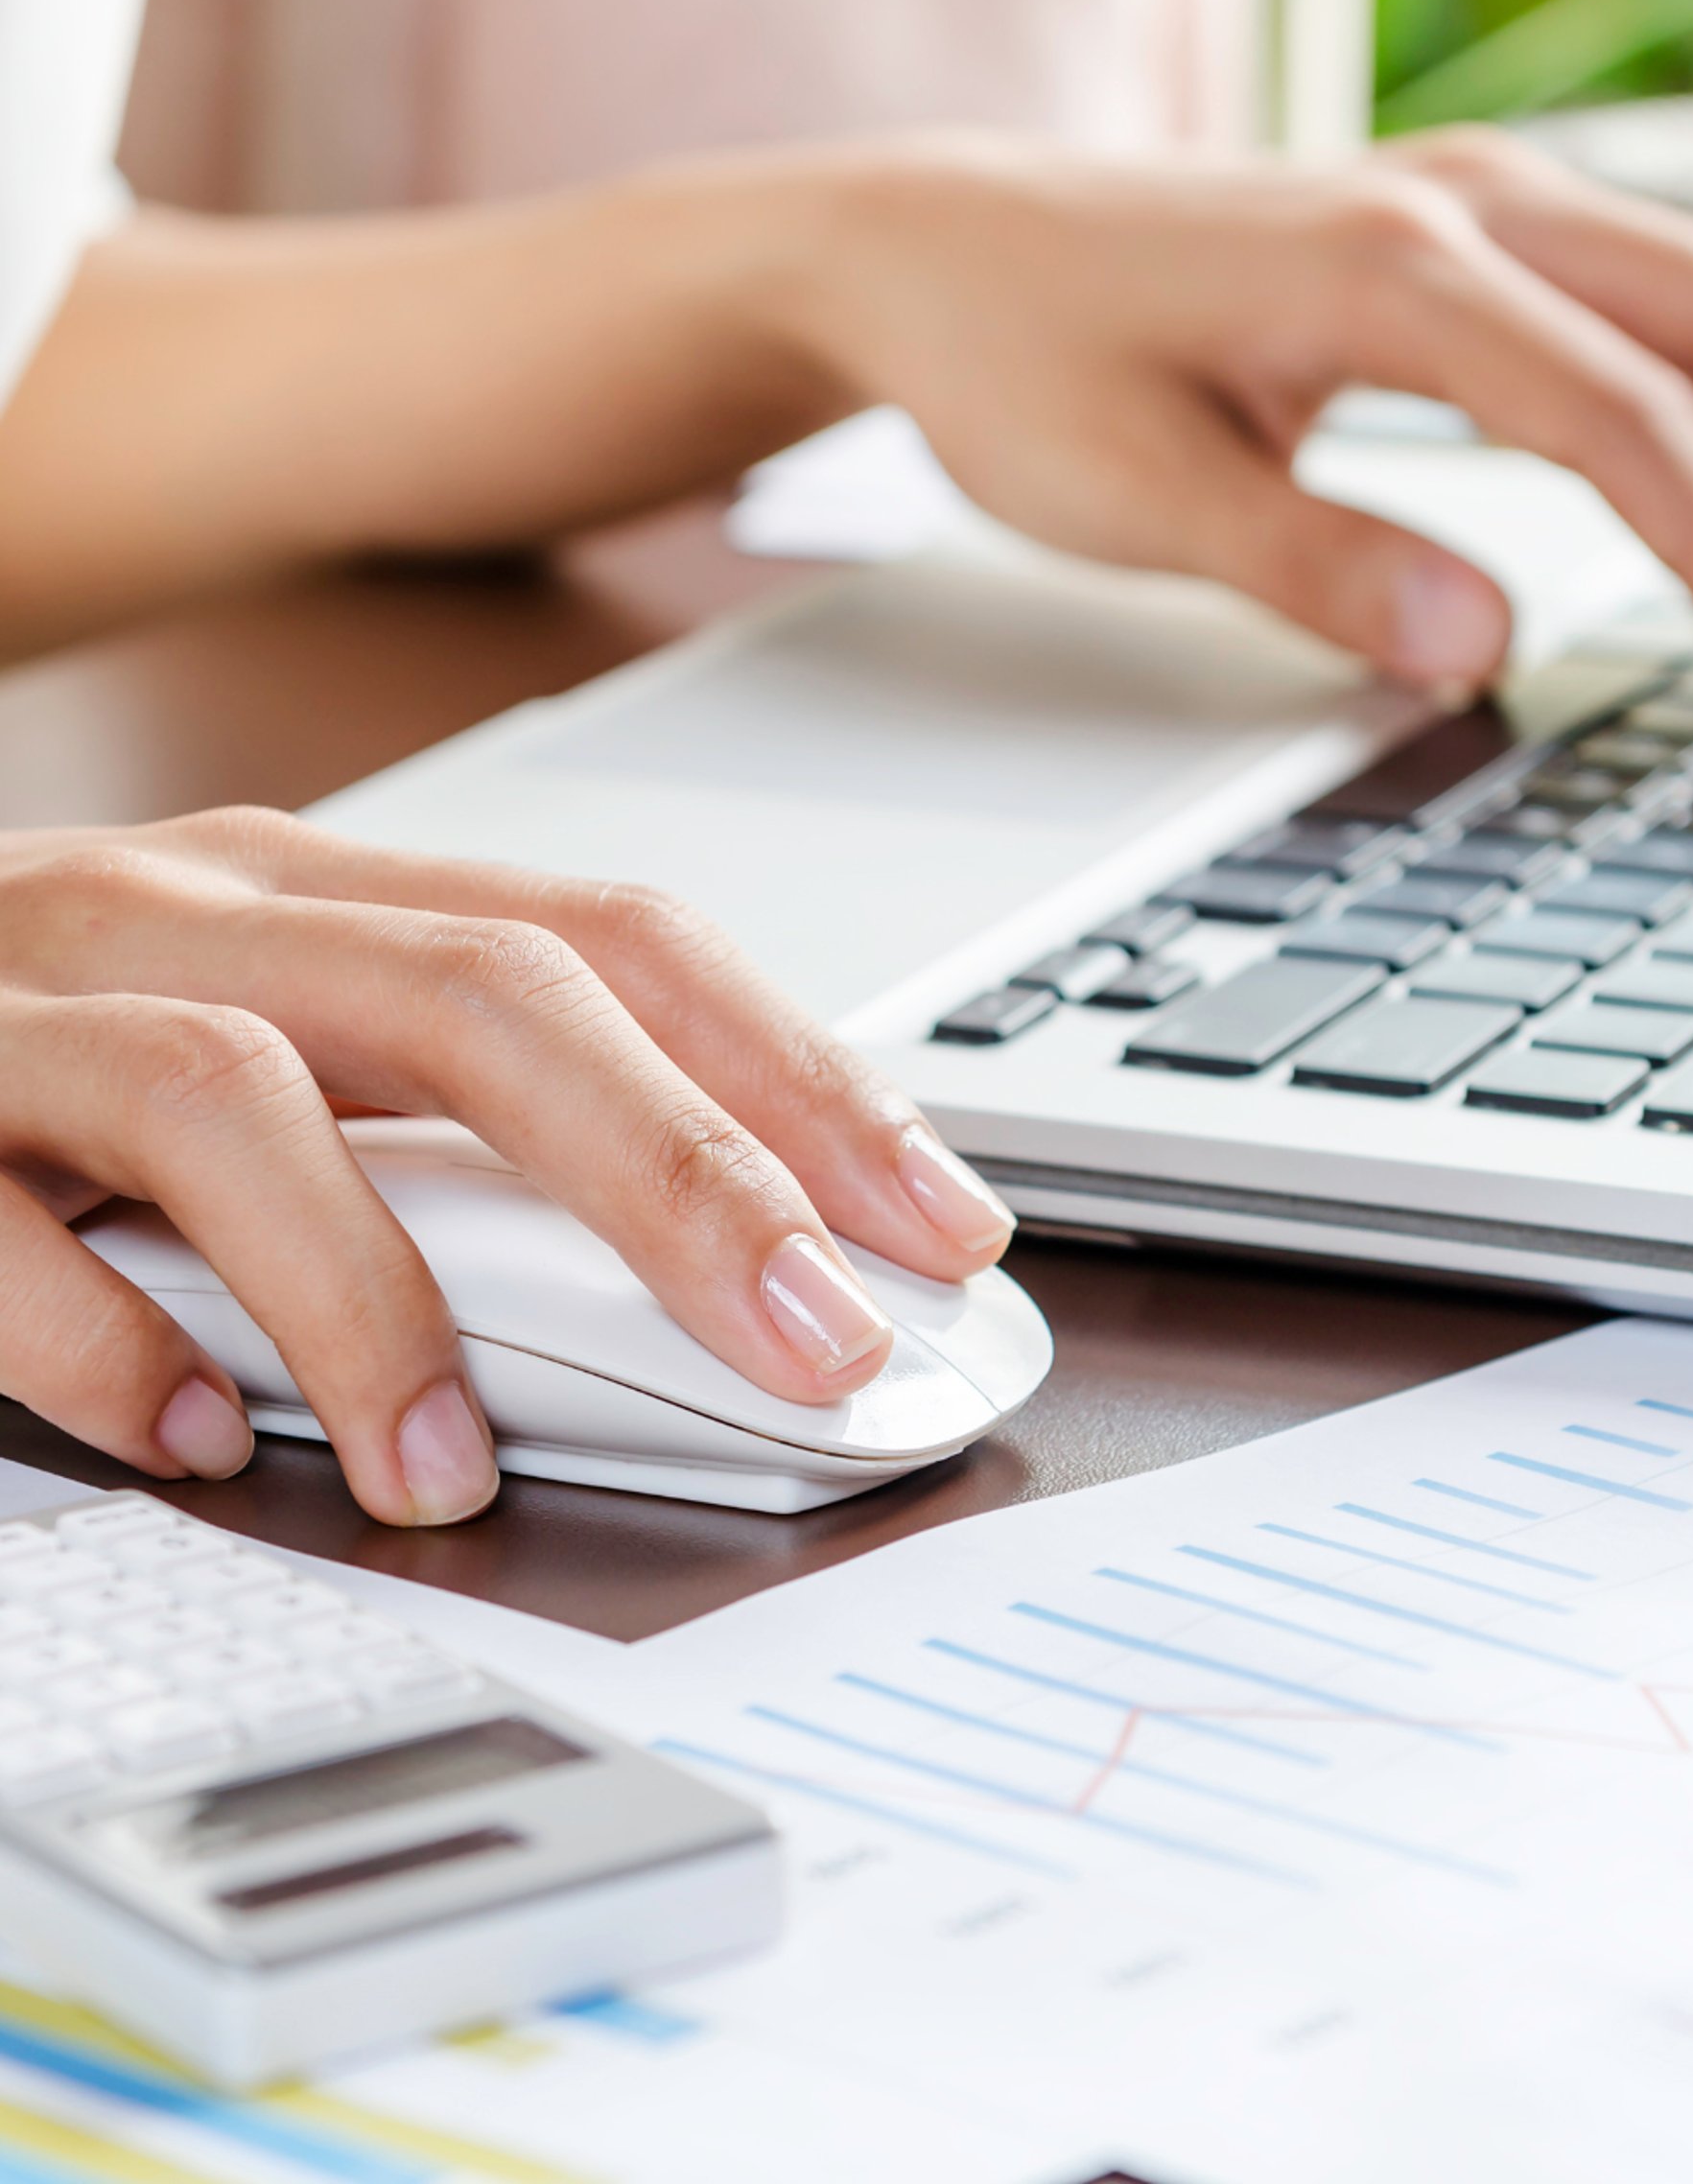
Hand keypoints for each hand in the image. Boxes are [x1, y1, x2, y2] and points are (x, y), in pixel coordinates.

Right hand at [0, 808, 1012, 1523]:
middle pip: (481, 998)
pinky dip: (101, 1340)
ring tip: (447, 1465)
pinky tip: (188, 1435)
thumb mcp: (286, 1040)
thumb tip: (723, 1266)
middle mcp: (193, 914)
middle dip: (677, 1172)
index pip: (614, 945)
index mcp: (325, 896)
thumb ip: (461, 1126)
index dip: (795, 1076)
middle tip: (808, 1337)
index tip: (934, 1221)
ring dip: (372, 1296)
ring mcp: (30, 1002)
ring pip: (234, 1094)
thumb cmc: (65, 1045)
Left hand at [794, 124, 1692, 712]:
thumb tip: (1486, 645)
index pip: (1622, 420)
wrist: (936, 250)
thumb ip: (1314, 567)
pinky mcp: (1458, 234)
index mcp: (1389, 268)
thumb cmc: (1013, 361)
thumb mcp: (1135, 495)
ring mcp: (1469, 202)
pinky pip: (1650, 298)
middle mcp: (1459, 205)